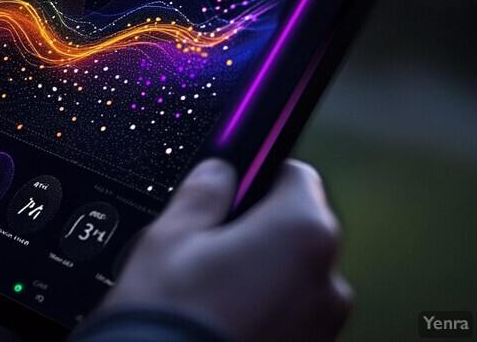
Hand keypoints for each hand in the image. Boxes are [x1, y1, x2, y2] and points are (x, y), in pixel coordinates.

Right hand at [100, 158, 352, 341]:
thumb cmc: (172, 316)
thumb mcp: (171, 236)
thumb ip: (204, 191)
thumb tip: (219, 172)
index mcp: (301, 233)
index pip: (295, 175)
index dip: (258, 174)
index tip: (233, 187)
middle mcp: (328, 281)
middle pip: (297, 227)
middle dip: (259, 226)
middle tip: (210, 244)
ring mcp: (324, 326)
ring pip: (294, 275)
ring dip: (264, 271)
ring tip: (213, 288)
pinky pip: (292, 314)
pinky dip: (267, 308)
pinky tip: (225, 317)